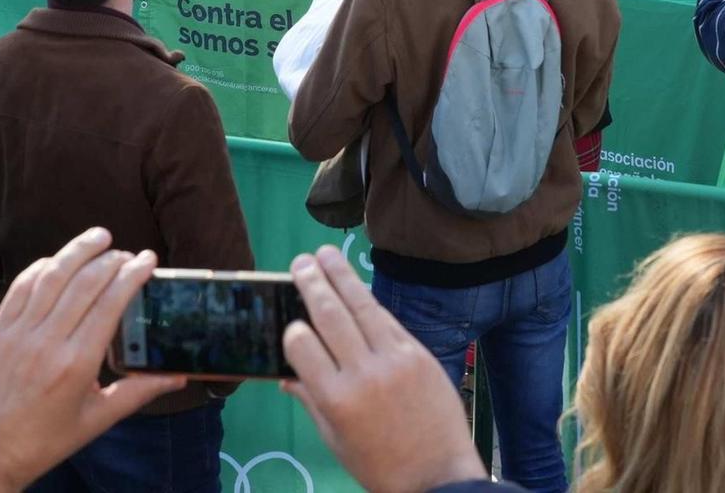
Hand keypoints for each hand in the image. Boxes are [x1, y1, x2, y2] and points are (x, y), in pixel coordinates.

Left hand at [0, 232, 183, 492]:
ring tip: (99, 236)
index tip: (147, 260)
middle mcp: (47, 342)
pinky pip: (21, 286)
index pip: (110, 302)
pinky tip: (58, 260)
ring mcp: (18, 333)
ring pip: (52, 275)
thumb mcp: (98, 420)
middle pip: (85, 282)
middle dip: (111, 260)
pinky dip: (42, 267)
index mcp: (76, 365)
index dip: (132, 274)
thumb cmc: (45, 440)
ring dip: (78, 250)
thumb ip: (140, 392)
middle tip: (128, 253)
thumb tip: (180, 376)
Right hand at [282, 247, 486, 492]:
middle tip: (299, 262)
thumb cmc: (381, 465)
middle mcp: (364, 375)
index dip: (293, 329)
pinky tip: (356, 285)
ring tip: (324, 254)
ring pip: (362, 307)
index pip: (303, 347)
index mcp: (336, 401)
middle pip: (331, 316)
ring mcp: (395, 360)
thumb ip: (311, 401)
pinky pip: (388, 320)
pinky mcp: (418, 354)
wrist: (438, 476)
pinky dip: (369, 301)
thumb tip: (286, 375)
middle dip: (312, 284)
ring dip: (341, 275)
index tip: (289, 320)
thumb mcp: (336, 440)